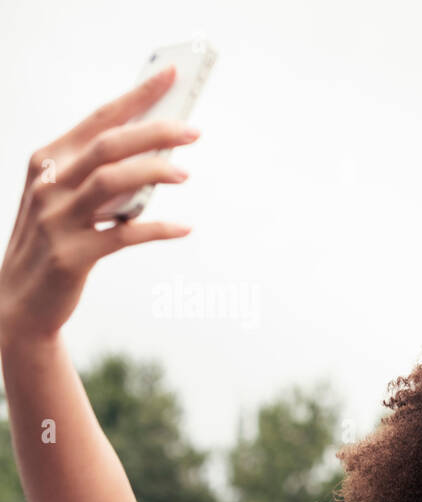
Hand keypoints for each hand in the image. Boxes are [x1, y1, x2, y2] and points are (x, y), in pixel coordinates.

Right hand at [0, 65, 198, 348]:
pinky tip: (184, 227)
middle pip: (108, 145)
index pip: (100, 118)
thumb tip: (161, 155)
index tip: (171, 74)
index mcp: (48, 160)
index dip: (137, 94)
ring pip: (112, 183)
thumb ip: (103, 174)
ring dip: (154, 173)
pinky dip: (158, 228)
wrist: (19, 299)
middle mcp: (49, 184)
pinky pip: (123, 236)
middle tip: (193, 130)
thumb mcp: (69, 198)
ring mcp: (57, 220)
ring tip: (185, 174)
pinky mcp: (72, 257)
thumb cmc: (55, 240)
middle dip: (154, 132)